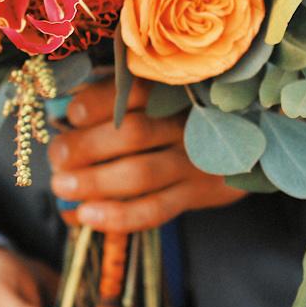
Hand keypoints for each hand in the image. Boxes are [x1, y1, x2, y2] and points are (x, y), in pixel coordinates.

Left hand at [48, 80, 246, 233]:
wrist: (247, 148)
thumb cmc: (181, 117)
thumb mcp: (161, 96)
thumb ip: (118, 100)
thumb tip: (62, 113)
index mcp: (176, 91)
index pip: (135, 91)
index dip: (98, 102)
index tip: (72, 114)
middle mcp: (188, 124)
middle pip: (134, 134)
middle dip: (86, 147)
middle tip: (58, 157)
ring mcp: (194, 162)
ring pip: (141, 174)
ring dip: (94, 182)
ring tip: (61, 186)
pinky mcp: (196, 194)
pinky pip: (154, 210)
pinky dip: (116, 216)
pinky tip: (86, 215)